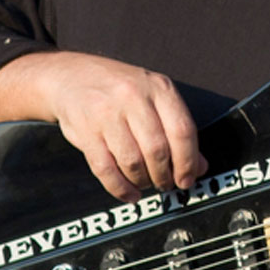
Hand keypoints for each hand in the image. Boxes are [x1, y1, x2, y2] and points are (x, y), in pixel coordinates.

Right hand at [0, 50, 206, 200]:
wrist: (70, 76)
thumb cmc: (118, 88)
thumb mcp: (153, 96)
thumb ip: (176, 128)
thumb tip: (199, 166)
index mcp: (158, 87)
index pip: (182, 130)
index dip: (188, 161)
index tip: (188, 179)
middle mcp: (133, 97)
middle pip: (158, 149)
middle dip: (164, 175)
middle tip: (166, 184)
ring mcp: (107, 113)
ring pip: (133, 161)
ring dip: (143, 181)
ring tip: (146, 183)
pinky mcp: (85, 131)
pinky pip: (106, 169)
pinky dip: (120, 187)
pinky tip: (129, 193)